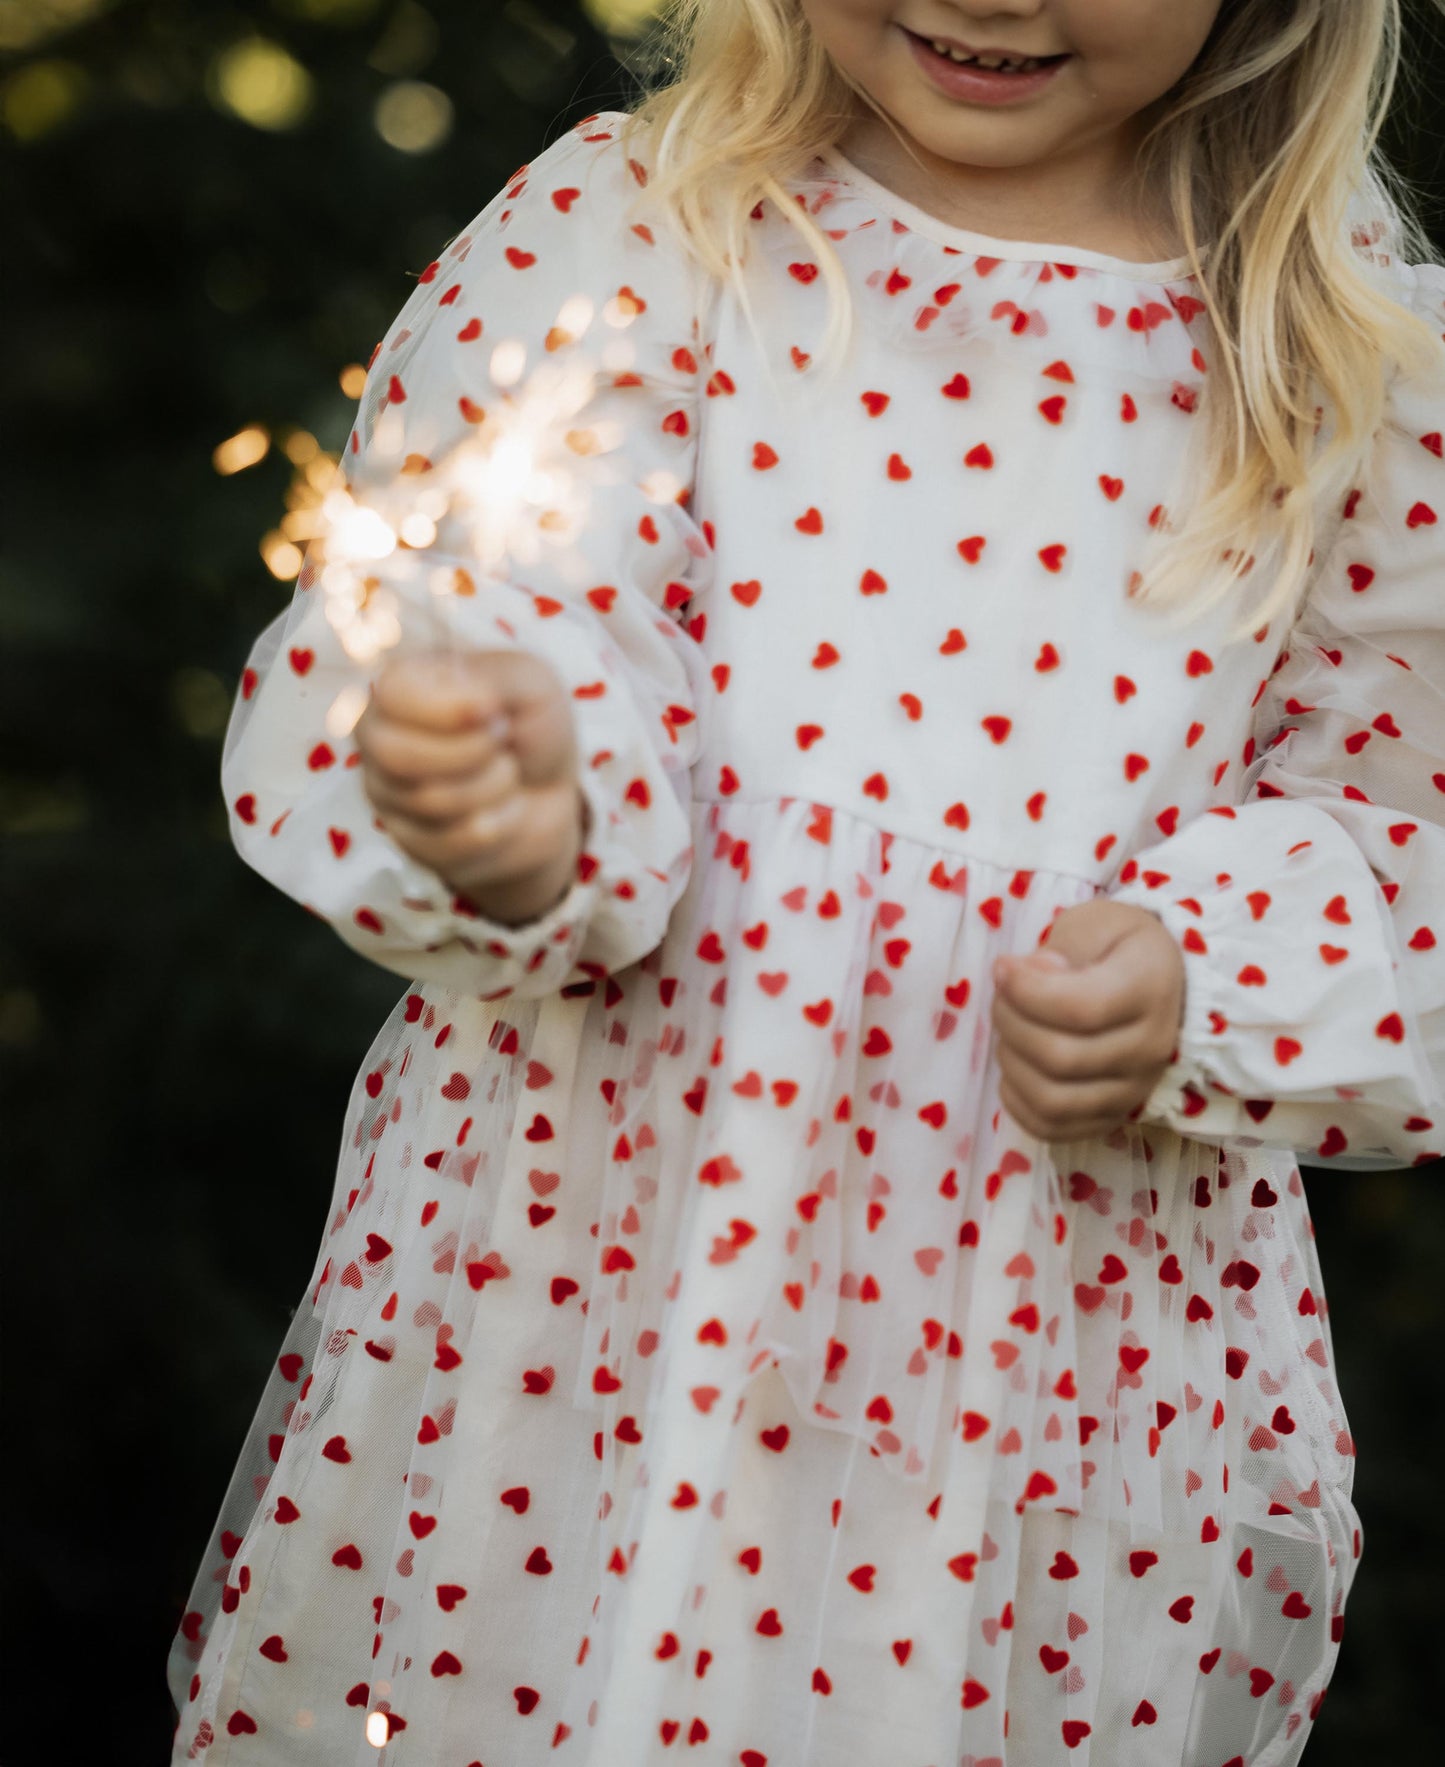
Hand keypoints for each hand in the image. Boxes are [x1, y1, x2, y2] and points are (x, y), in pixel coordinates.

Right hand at [355, 647, 587, 907]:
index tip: (496, 711)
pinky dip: (497, 826)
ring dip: (492, 788)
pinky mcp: (408, 838)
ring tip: (510, 773)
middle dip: (469, 754)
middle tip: (504, 744)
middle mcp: (380, 735)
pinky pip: (445, 842)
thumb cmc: (532, 727)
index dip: (447, 709)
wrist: (551, 794)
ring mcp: (388, 790)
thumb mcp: (529, 682)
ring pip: (425, 800)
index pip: (391, 694)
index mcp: (402, 685)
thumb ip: (492, 677)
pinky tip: (506, 811)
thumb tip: (467, 703)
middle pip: (394, 754)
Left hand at [988, 899, 1185, 1144]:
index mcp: (1150, 988)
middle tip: (1003, 996)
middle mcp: (1151, 1048)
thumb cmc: (1120, 948)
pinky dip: (1018, 1102)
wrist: (1164, 985)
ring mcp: (1134, 1090)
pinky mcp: (1112, 1117)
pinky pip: (1053, 1128)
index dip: (1025, 992)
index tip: (1003, 967)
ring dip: (1012, 1063)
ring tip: (1011, 1031)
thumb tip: (1030, 976)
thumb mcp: (1097, 923)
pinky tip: (1017, 1068)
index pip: (1080, 1008)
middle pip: (1059, 1058)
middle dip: (1011, 1022)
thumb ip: (1063, 946)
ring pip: (1052, 1100)